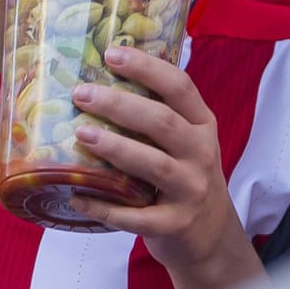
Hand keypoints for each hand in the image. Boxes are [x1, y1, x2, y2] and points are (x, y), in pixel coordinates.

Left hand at [68, 47, 259, 287]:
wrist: (211, 235)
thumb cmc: (185, 175)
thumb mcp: (185, 141)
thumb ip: (156, 114)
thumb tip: (98, 78)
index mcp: (202, 125)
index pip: (180, 87)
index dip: (146, 67)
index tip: (111, 53)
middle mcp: (201, 154)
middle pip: (162, 122)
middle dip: (120, 104)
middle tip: (82, 94)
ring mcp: (191, 190)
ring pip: (154, 164)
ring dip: (116, 147)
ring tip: (81, 133)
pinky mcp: (175, 224)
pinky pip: (137, 216)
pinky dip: (105, 207)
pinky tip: (78, 196)